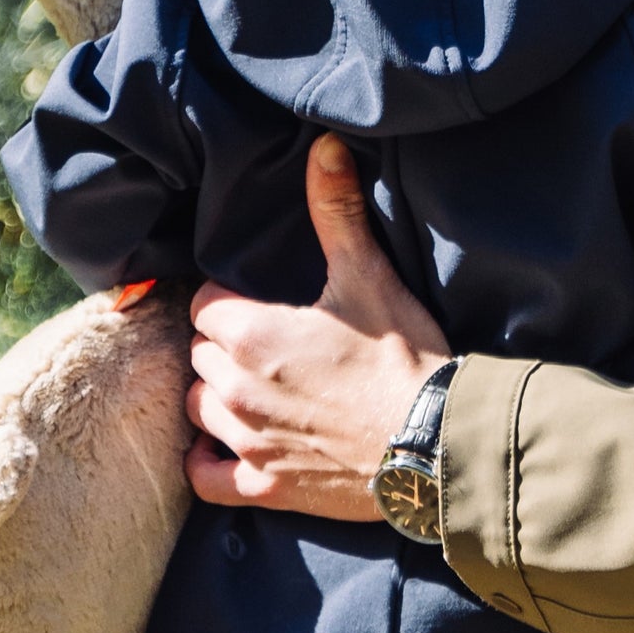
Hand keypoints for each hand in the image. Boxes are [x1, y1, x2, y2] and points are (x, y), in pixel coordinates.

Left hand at [185, 135, 447, 522]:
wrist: (435, 443)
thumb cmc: (404, 357)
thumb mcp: (370, 275)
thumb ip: (337, 211)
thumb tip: (324, 147)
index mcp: (248, 332)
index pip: (206, 305)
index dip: (233, 302)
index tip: (264, 307)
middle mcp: (232, 387)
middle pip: (199, 356)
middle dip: (226, 349)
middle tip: (271, 348)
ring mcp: (245, 440)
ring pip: (198, 409)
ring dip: (219, 399)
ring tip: (257, 392)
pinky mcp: (261, 485)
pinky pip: (202, 476)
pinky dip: (209, 461)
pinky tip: (232, 448)